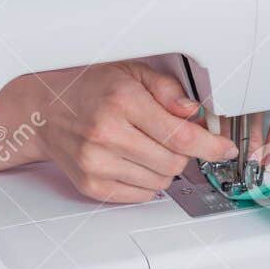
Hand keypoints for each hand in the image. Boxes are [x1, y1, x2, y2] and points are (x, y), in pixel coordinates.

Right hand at [0, 61, 236, 202]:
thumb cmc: (89, 89)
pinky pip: (140, 195)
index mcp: (122, 101)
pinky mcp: (92, 185)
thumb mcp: (131, 72)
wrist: (45, 111)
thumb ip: (167, 90)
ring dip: (165, 169)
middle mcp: (107, 134)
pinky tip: (135, 162)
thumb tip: (194, 113)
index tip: (224, 149)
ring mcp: (97, 163)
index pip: (180, 135)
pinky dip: (148, 182)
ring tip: (148, 147)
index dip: (210, 146)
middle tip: (176, 140)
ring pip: (160, 182)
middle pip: (173, 163)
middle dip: (185, 154)